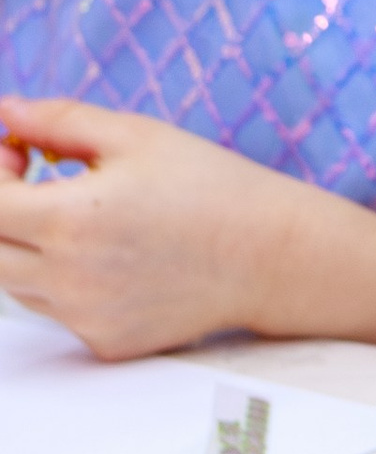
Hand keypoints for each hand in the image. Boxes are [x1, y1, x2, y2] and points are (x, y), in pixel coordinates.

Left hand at [0, 93, 312, 356]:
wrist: (271, 255)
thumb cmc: (209, 186)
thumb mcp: (135, 136)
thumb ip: (58, 121)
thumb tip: (4, 110)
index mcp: (71, 221)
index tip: (19, 151)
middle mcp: (69, 279)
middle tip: (32, 181)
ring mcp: (85, 318)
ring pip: (15, 284)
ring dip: (24, 246)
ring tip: (80, 216)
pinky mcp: (104, 342)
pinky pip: (57, 310)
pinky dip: (64, 281)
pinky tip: (112, 255)